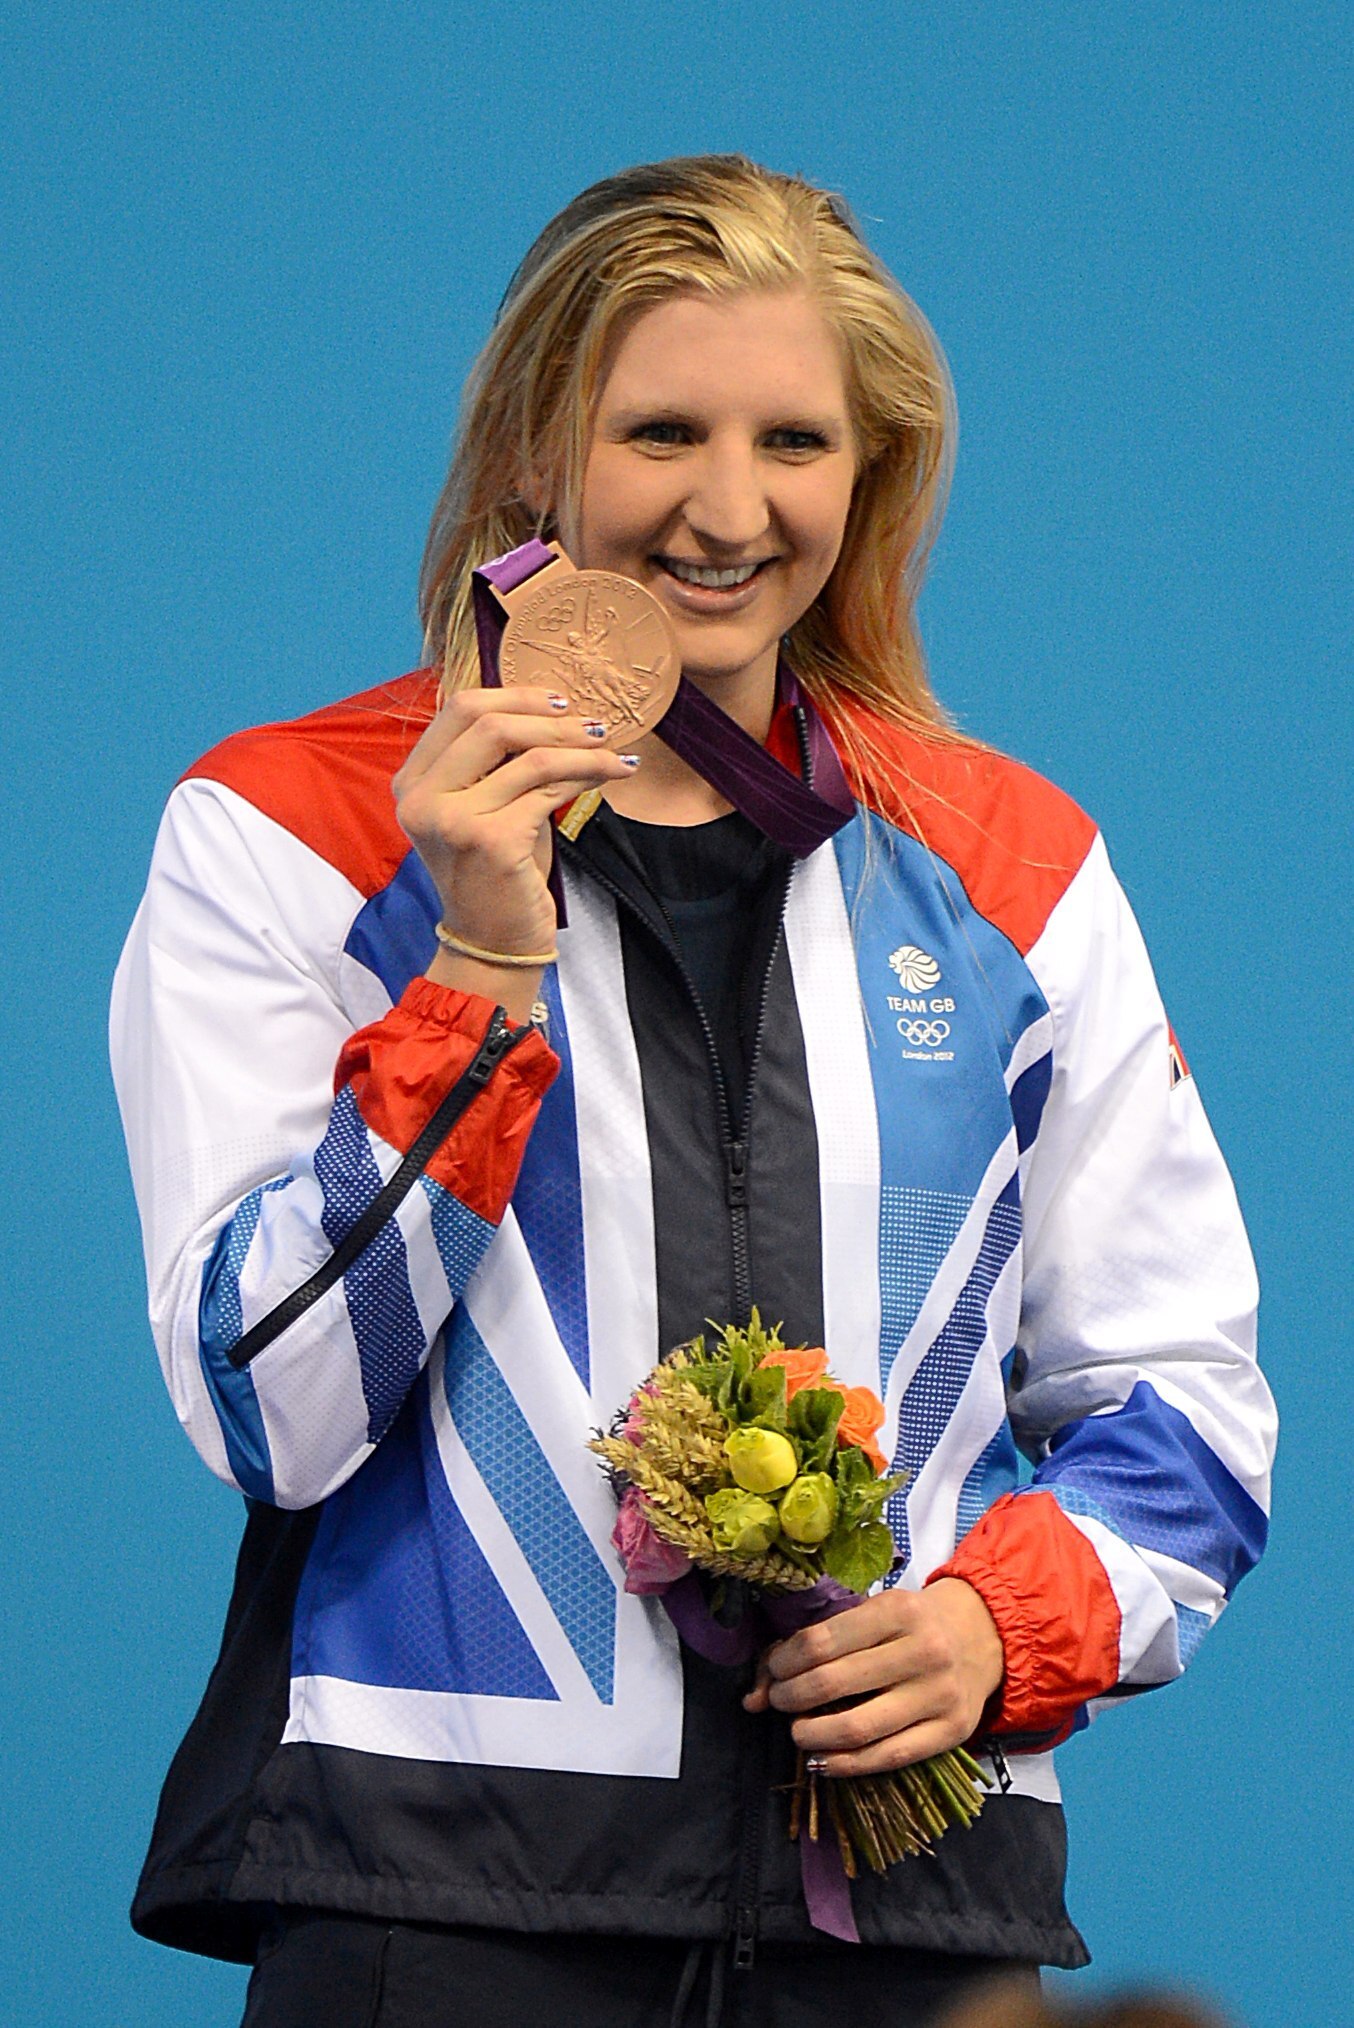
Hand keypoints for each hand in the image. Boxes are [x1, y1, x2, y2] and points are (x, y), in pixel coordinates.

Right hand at [393, 688, 638, 1012]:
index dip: (515, 696)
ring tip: (613, 753)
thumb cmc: (496, 874)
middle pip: (489, 723)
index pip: (459, 709)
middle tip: (593, 725)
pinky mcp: (491, 841)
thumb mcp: (485, 808)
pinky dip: (586, 776)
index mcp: (412, 783)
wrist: (493, 942)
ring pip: (530, 756)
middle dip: (551, 719)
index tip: (558, 702)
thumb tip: (550, 710)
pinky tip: (608, 776)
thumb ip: (498, 762)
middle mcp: (422, 799)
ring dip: (582, 749)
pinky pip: (549, 789)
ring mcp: (453, 820)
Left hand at [741, 1578, 1003, 1777]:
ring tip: (798, 1731)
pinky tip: (822, 1760)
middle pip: (833, 1683)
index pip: (821, 1641)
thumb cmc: (911, 1624)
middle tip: (778, 1701)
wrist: (980, 1635)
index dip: (784, 1661)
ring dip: (812, 1735)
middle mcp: (922, 1650)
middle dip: (790, 1697)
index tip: (774, 1671)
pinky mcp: (951, 1732)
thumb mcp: (870, 1614)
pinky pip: (888, 1757)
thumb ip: (812, 1646)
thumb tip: (751, 1697)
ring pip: (858, 1727)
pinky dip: (845, 1764)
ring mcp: (939, 1694)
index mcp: (897, 1610)